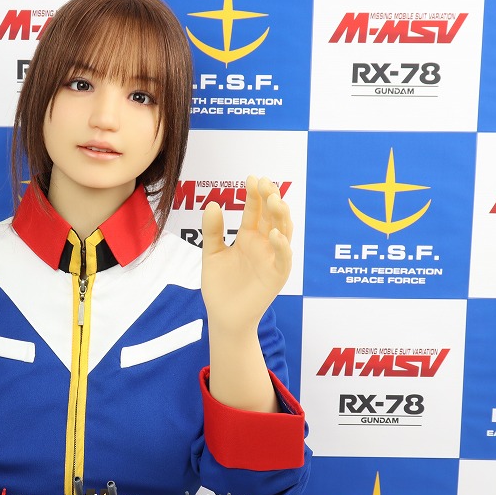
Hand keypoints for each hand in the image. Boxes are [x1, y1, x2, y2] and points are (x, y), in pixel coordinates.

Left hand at [201, 175, 293, 333]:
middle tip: (265, 183)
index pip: (255, 210)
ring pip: (283, 232)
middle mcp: (264, 244)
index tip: (251, 178)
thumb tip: (213, 204)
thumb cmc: (220, 286)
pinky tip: (274, 235)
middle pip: (272, 216)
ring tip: (274, 200)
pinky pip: (283, 259)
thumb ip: (212, 231)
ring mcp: (272, 259)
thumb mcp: (211, 254)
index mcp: (249, 236)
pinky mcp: (277, 276)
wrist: (223, 316)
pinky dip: (281, 246)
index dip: (254, 195)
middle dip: (270, 199)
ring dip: (280, 216)